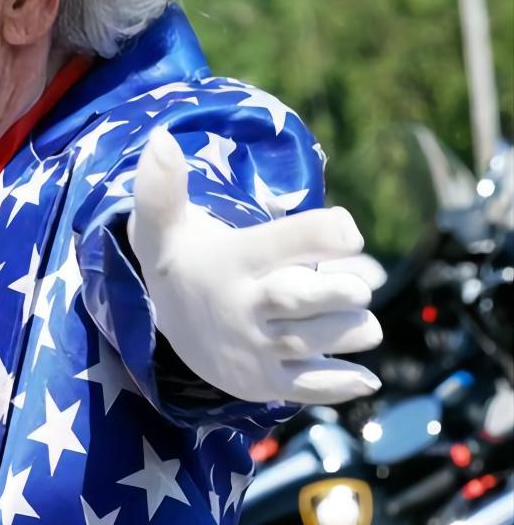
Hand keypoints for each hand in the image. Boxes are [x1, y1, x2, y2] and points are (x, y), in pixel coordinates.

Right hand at [130, 128, 381, 404]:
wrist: (166, 329)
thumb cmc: (185, 262)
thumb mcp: (165, 226)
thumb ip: (162, 186)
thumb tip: (158, 137)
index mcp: (233, 261)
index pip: (290, 239)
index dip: (329, 232)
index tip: (349, 234)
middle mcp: (243, 306)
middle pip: (301, 298)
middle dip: (341, 290)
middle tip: (356, 285)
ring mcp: (254, 348)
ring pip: (314, 342)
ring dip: (351, 332)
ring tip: (359, 322)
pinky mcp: (263, 382)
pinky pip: (308, 387)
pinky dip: (342, 384)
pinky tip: (364, 376)